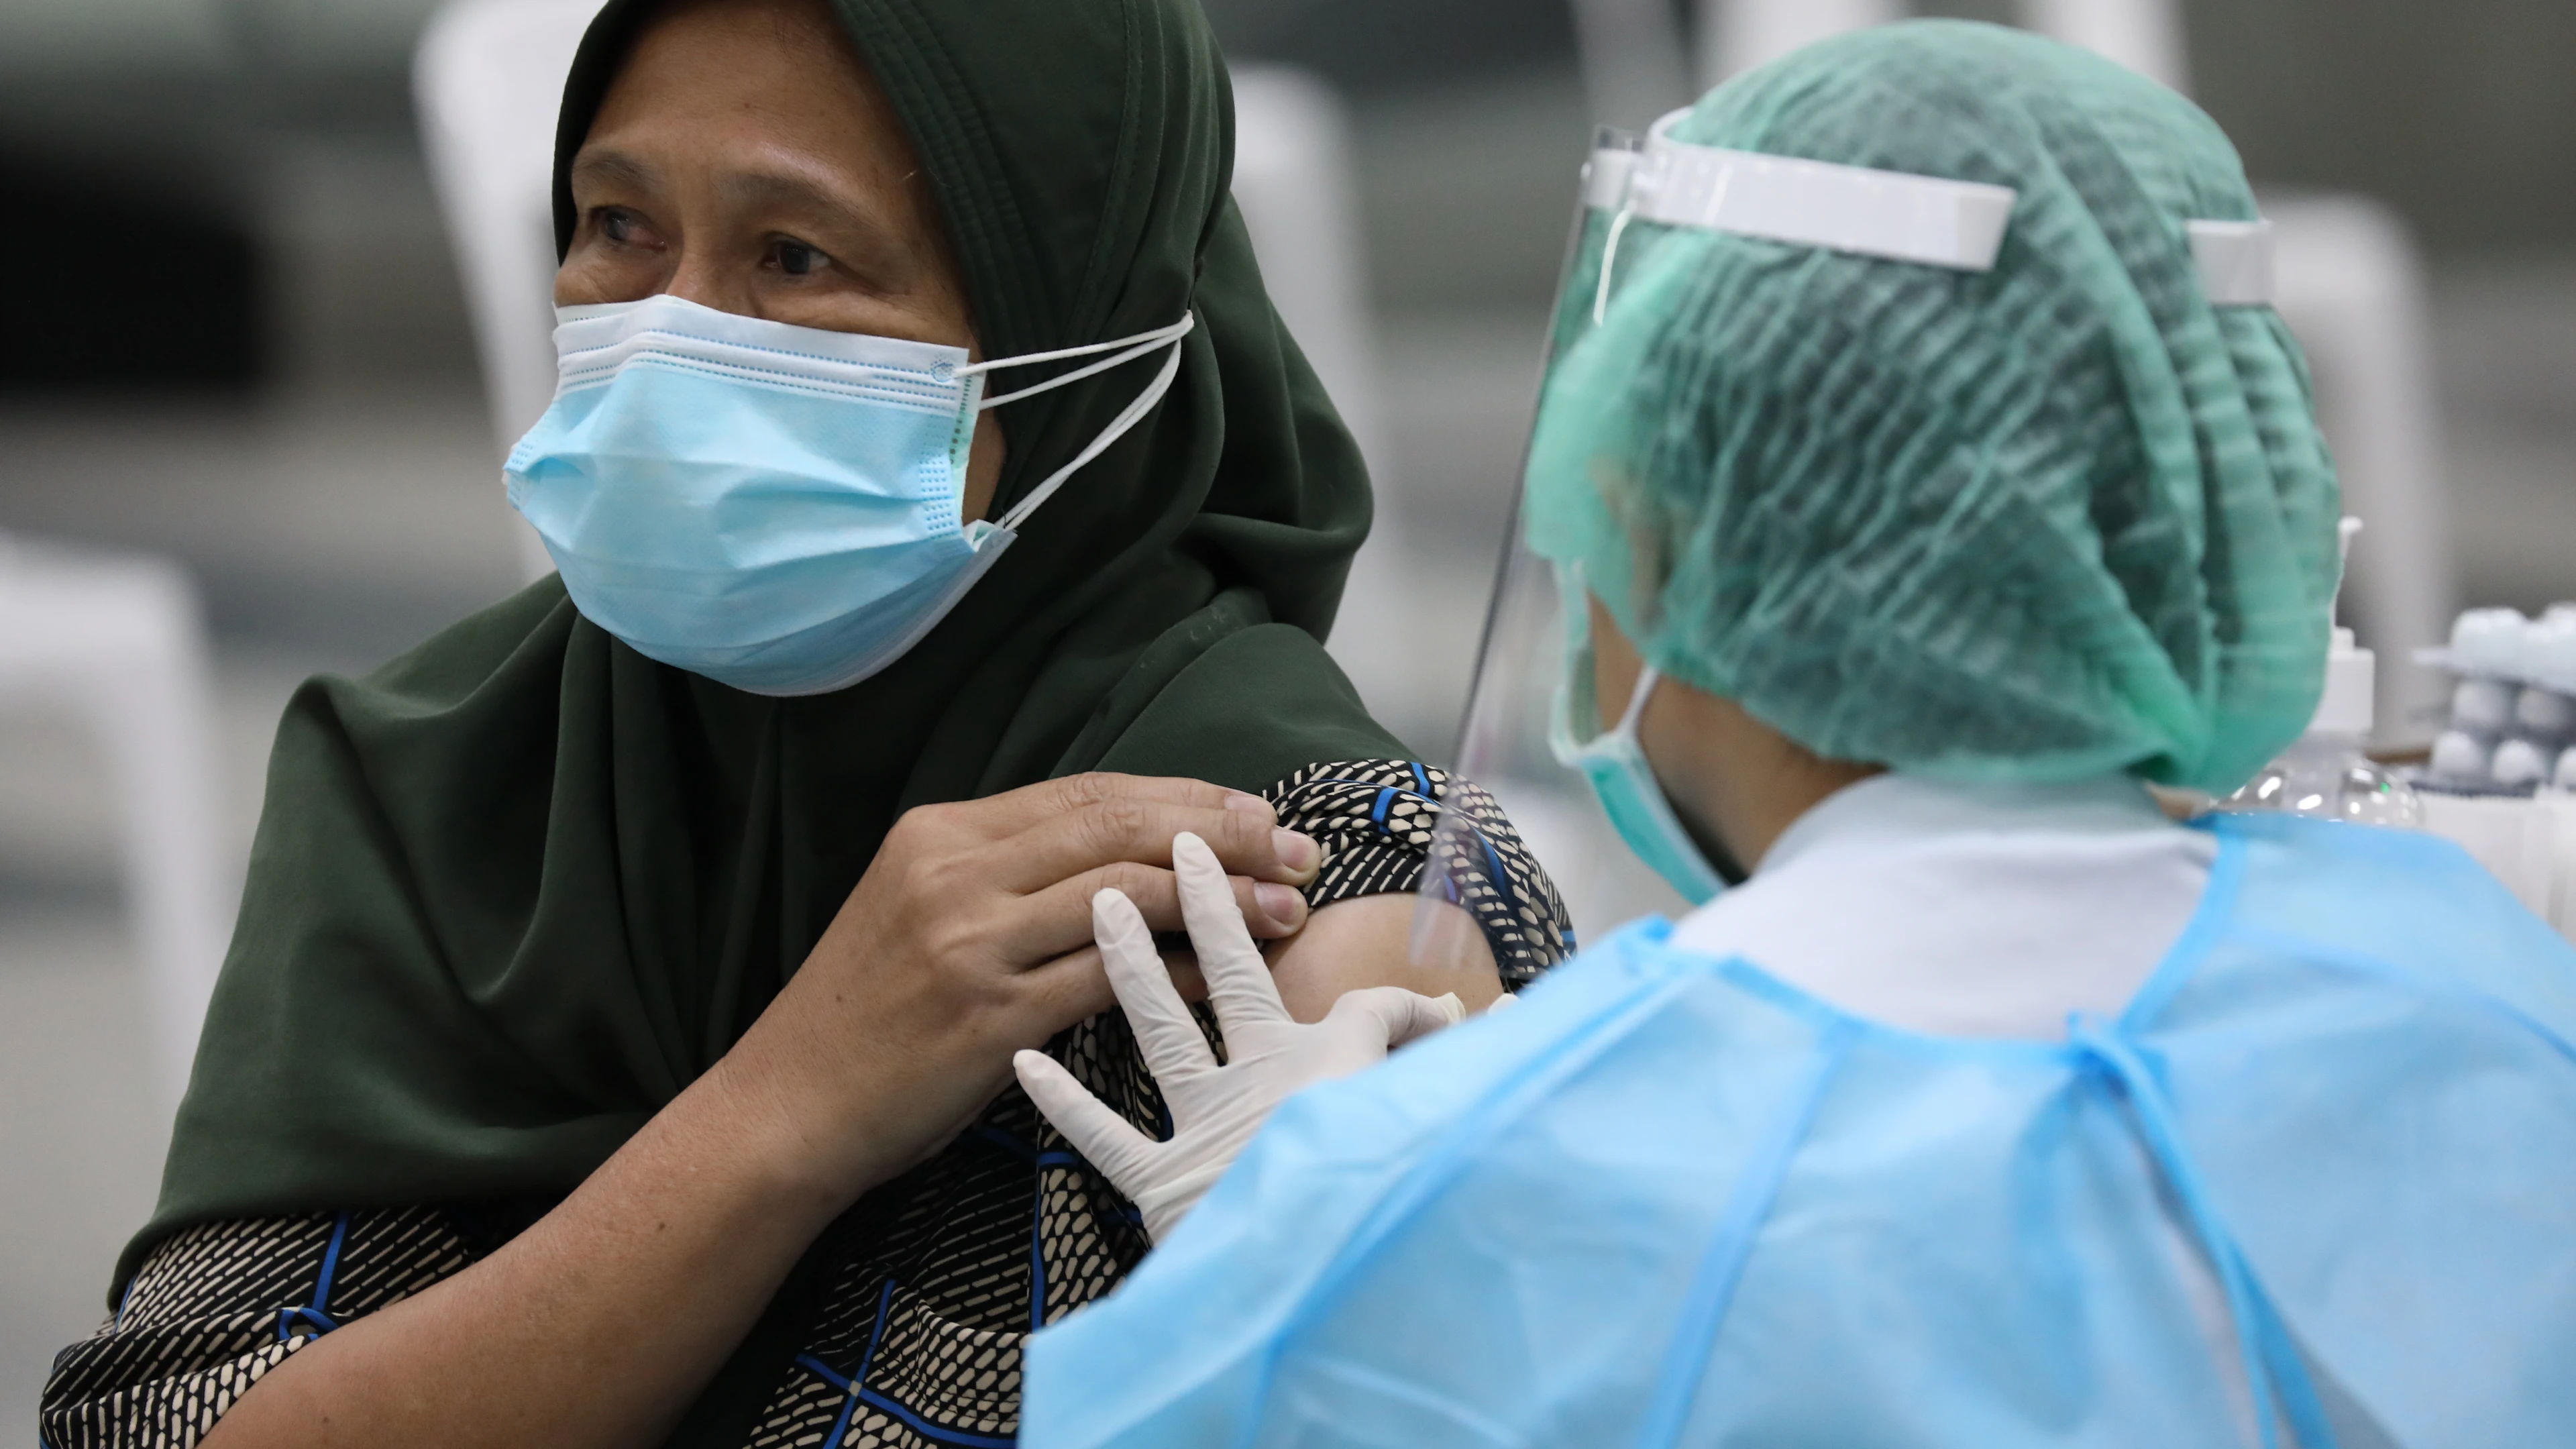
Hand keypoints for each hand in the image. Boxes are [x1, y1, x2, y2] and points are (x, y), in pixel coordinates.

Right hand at [721, 776, 1322, 1203]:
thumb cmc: (867, 1016)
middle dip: (1223, 831)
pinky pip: (1111, 981)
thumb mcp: (920, 908)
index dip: (1186, 796)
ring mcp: (969, 943)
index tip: (1256, 812)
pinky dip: (1182, 972)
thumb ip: (1007, 870)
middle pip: (1118, 826)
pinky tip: (1230, 975)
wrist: (787, 1107)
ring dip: (1220, 899)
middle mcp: (954, 873)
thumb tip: (1128, 851)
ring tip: (1286, 906)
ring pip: (1125, 895)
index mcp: (941, 833)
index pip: (1089, 792)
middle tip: (1297, 847)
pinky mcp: (988, 1018)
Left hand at [1014, 831, 1463, 1241]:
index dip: (1405, 1005)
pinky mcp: (1167, 1187)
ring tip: (1101, 903)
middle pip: (1239, 977)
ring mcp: (1213, 1129)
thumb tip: (1498, 1023)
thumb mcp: (1442, 1131)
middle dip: (1211, 905)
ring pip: (1163, 1032)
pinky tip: (1025, 1063)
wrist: (1328, 1296)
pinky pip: (1107, 1138)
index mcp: (1341, 1068)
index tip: (1434, 1013)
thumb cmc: (1388, 1212)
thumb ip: (1458, 1073)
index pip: (1374, 1011)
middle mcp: (1271, 1082)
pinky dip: (1066, 1102)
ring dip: (1132, 966)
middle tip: (1187, 847)